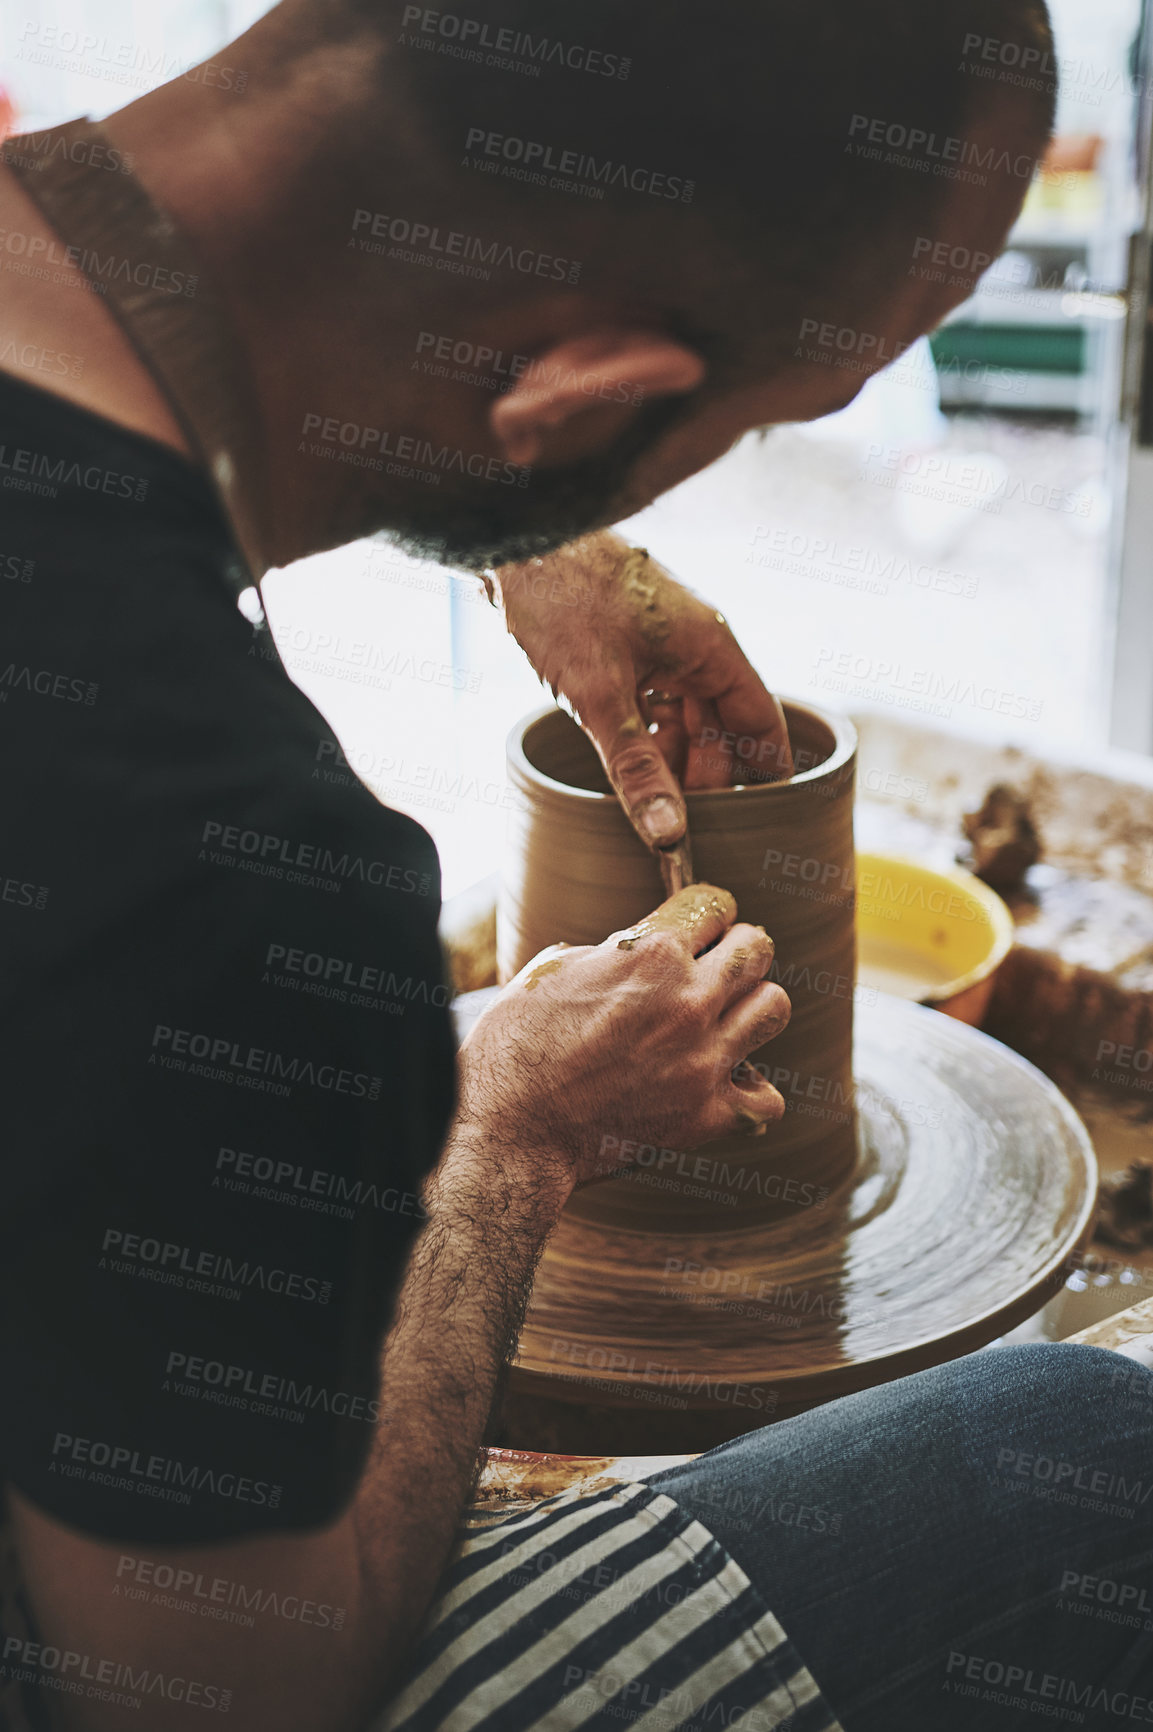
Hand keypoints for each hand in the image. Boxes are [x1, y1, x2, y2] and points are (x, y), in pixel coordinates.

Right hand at [454, 884, 789, 1189]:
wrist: (510, 1131)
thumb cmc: (516, 1045)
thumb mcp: (554, 968)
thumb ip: (614, 950)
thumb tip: (639, 946)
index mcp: (650, 953)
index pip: (715, 905)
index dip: (704, 913)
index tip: (696, 926)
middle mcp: (689, 1001)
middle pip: (757, 949)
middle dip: (736, 950)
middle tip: (714, 967)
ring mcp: (704, 1060)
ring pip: (774, 1008)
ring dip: (751, 1007)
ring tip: (724, 1018)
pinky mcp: (707, 1115)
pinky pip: (766, 1096)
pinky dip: (749, 1089)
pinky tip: (722, 1082)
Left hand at [491, 530, 792, 850]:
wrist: (514, 542)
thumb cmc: (563, 598)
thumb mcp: (599, 695)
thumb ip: (634, 767)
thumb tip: (668, 833)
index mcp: (712, 647)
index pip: (761, 723)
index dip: (765, 774)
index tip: (757, 822)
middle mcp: (695, 645)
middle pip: (720, 728)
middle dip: (703, 779)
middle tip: (680, 830)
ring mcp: (661, 645)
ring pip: (682, 718)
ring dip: (668, 761)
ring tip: (648, 807)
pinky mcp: (626, 647)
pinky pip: (651, 702)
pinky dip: (643, 737)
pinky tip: (623, 767)